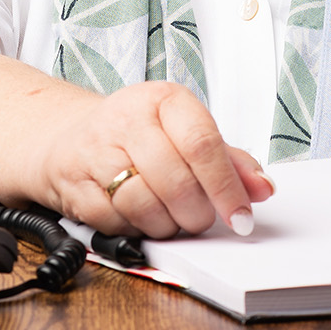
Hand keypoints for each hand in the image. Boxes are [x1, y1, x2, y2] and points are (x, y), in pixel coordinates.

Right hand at [35, 81, 274, 238]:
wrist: (69, 139)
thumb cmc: (136, 136)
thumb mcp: (184, 133)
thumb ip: (228, 160)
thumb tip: (262, 187)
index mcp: (163, 100)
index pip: (203, 144)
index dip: (226, 187)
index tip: (241, 215)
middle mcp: (127, 119)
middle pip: (176, 181)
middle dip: (197, 213)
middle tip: (200, 217)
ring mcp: (96, 150)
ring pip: (146, 205)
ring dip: (167, 224)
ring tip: (170, 216)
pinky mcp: (75, 183)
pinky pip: (117, 221)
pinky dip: (136, 229)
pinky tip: (140, 216)